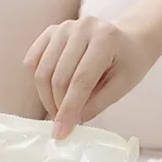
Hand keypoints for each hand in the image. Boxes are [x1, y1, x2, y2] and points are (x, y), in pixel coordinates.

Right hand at [24, 16, 159, 138]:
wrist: (128, 40)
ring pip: (42, 71)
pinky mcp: (51, 31)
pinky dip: (39, 82)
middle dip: (58, 107)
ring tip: (61, 109)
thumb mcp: (122, 87)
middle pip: (59, 77)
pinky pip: (33, 61)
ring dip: (47, 98)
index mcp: (105, 38)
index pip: (81, 80)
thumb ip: (97, 104)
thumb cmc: (128, 64)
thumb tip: (70, 122)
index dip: (69, 110)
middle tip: (66, 123)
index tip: (61, 134)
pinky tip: (53, 91)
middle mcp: (82, 27)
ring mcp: (63, 27)